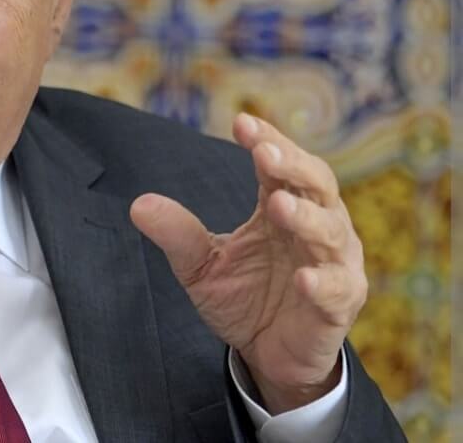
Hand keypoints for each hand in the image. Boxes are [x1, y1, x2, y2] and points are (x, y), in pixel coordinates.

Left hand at [129, 113, 365, 412]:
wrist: (268, 355)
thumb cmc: (243, 297)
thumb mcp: (200, 265)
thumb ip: (178, 234)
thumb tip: (138, 204)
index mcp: (282, 206)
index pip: (280, 165)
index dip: (266, 141)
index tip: (242, 122)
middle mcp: (316, 226)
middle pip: (316, 184)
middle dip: (293, 166)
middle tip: (265, 152)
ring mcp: (333, 264)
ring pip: (330, 231)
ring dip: (306, 217)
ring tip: (278, 206)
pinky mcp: (339, 305)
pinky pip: (335, 289)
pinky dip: (321, 282)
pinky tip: (302, 278)